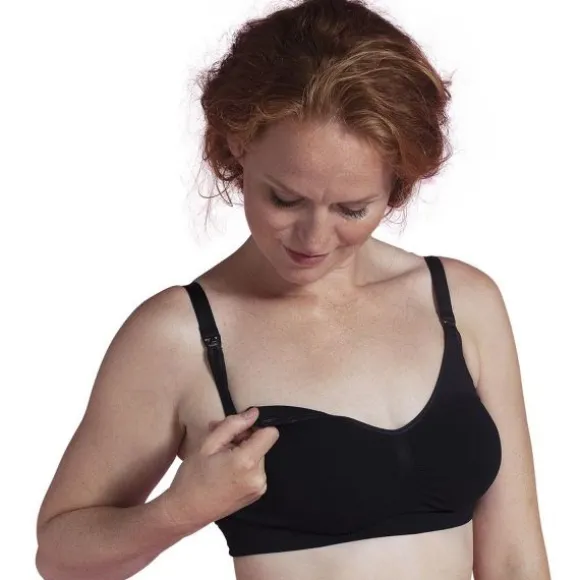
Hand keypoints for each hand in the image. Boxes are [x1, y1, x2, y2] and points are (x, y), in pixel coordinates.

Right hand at [162, 407, 278, 529]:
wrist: (186, 511)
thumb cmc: (193, 477)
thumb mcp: (208, 444)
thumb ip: (233, 425)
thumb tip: (253, 413)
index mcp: (247, 462)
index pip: (270, 433)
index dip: (255, 428)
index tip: (238, 432)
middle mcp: (258, 476)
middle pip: (263, 444)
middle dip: (244, 440)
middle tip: (221, 446)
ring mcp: (259, 487)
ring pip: (259, 456)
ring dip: (243, 453)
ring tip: (221, 460)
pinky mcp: (256, 494)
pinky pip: (256, 470)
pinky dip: (244, 466)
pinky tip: (226, 471)